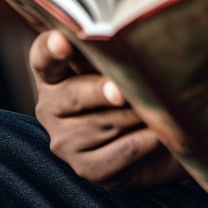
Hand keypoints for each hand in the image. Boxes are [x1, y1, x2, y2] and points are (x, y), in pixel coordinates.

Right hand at [31, 30, 185, 188]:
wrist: (155, 142)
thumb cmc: (136, 91)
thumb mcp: (124, 66)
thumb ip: (119, 53)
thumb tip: (139, 42)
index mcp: (54, 75)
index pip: (44, 58)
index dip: (52, 48)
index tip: (62, 39)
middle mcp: (51, 108)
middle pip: (75, 94)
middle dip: (103, 91)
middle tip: (123, 91)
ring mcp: (65, 142)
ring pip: (106, 123)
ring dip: (139, 114)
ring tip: (163, 104)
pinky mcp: (87, 168)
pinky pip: (123, 150)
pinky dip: (148, 139)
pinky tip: (163, 131)